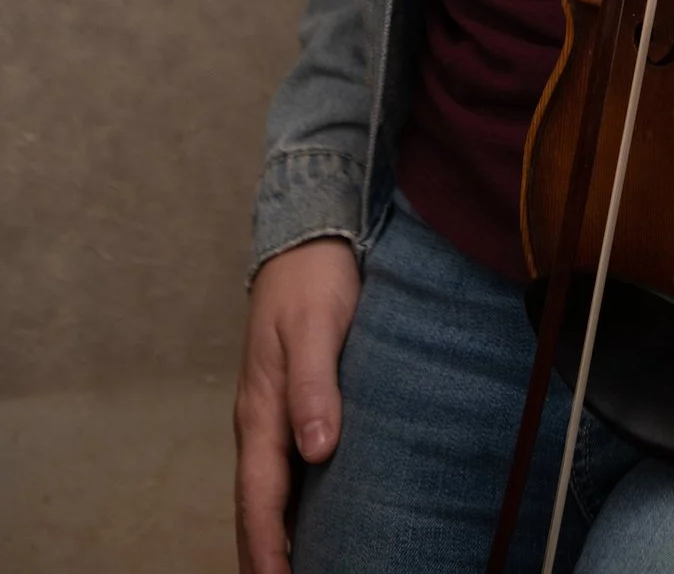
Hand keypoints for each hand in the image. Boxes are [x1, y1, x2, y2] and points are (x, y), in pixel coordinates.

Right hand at [235, 238, 360, 572]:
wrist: (307, 235)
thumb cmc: (314, 279)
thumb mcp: (316, 326)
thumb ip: (314, 385)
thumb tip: (318, 451)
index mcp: (261, 409)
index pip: (260, 495)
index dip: (268, 546)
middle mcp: (259, 419)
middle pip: (254, 503)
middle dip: (262, 554)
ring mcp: (269, 411)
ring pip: (264, 488)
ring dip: (271, 533)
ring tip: (287, 571)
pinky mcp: (286, 399)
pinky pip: (278, 466)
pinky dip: (283, 502)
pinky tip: (305, 516)